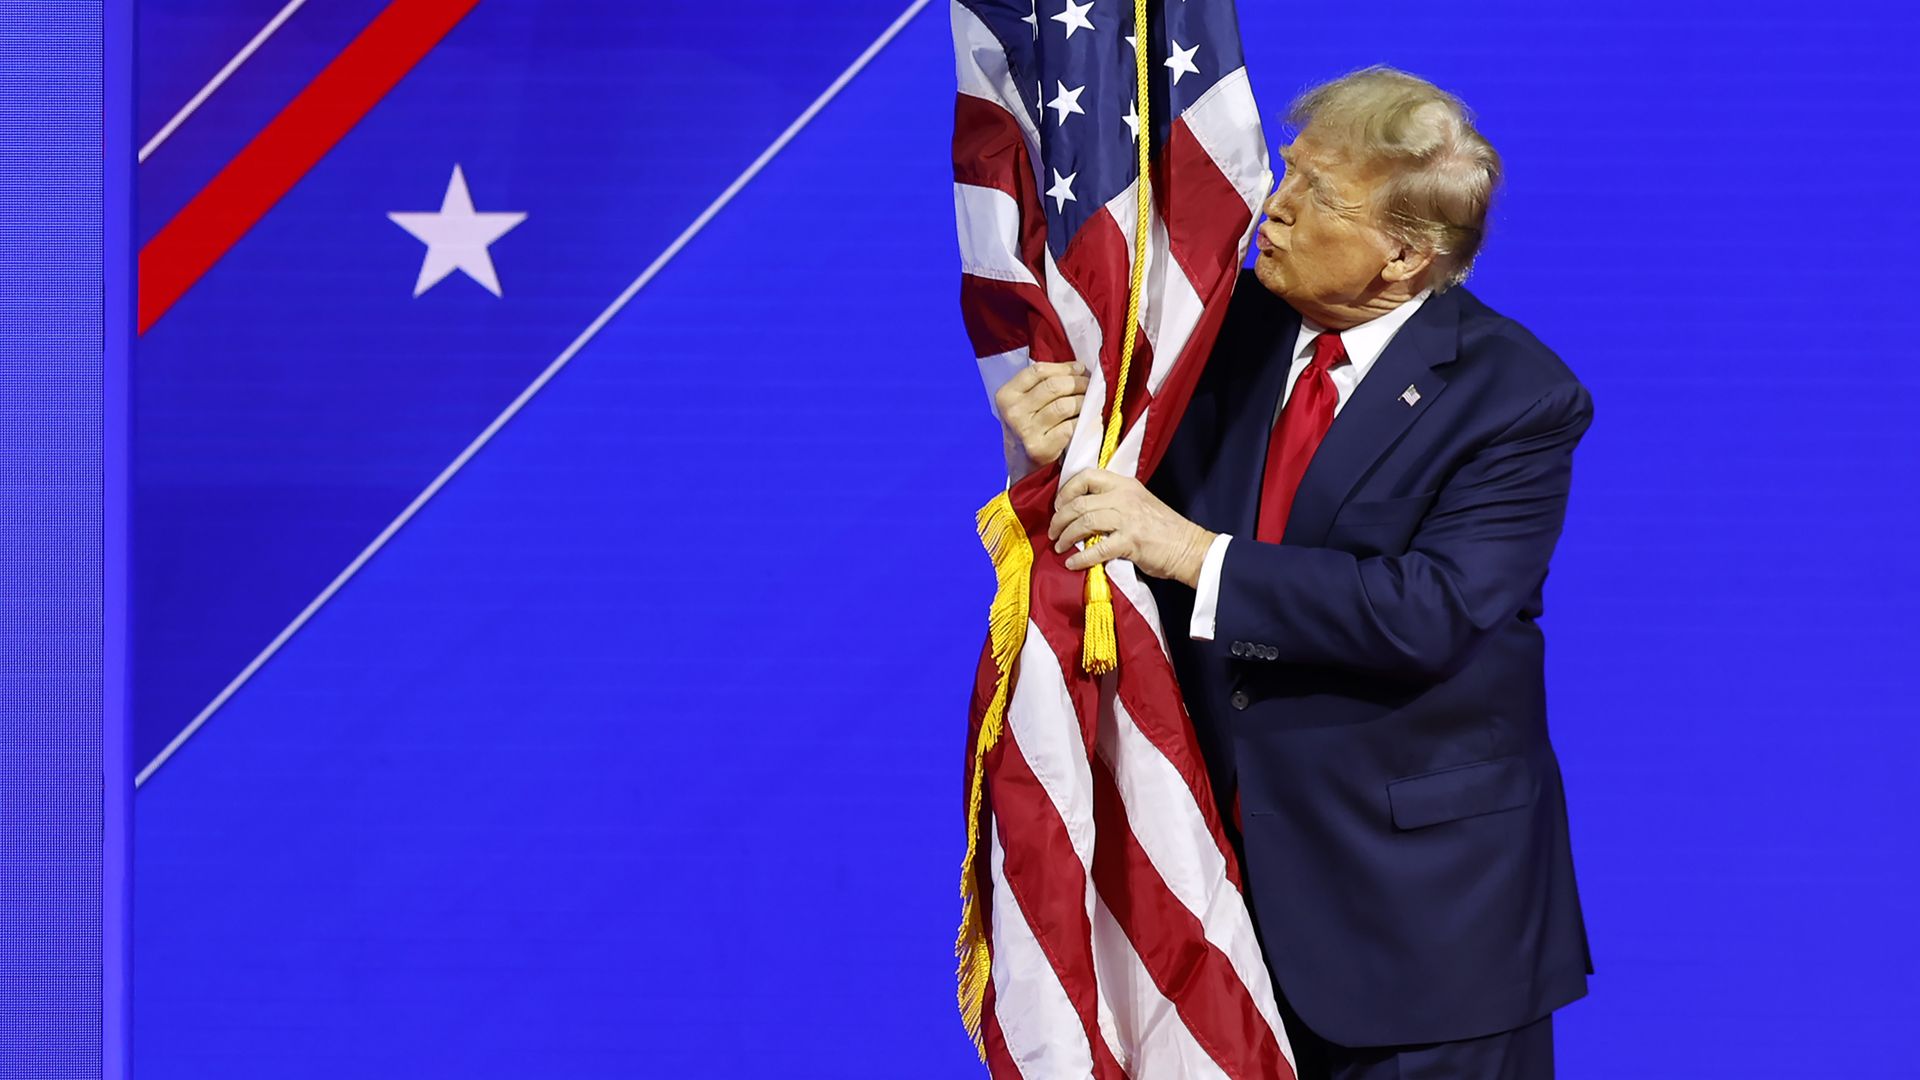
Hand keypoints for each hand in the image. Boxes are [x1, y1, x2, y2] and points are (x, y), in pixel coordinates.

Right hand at [994, 361, 1086, 473]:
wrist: (1023, 469)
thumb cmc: (1029, 431)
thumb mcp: (1024, 405)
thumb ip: (1041, 385)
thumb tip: (1078, 367)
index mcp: (1006, 396)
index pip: (1038, 371)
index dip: (1064, 367)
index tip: (1080, 368)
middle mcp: (1013, 412)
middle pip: (1054, 386)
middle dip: (1078, 382)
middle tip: (1091, 385)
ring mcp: (1026, 431)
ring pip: (1065, 405)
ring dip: (1084, 401)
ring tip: (1090, 402)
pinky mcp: (1041, 449)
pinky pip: (1071, 426)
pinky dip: (1083, 421)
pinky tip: (1086, 420)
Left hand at [1049, 468, 1214, 586]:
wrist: (1190, 548)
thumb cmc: (1164, 529)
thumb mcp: (1139, 504)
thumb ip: (1114, 503)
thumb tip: (1083, 513)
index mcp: (1125, 484)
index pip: (1087, 475)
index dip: (1067, 490)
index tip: (1059, 505)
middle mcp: (1124, 497)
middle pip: (1080, 501)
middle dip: (1060, 518)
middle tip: (1053, 531)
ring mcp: (1128, 518)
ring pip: (1084, 521)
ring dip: (1066, 536)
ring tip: (1059, 546)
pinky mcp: (1131, 541)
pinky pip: (1097, 549)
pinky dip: (1080, 557)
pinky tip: (1072, 563)